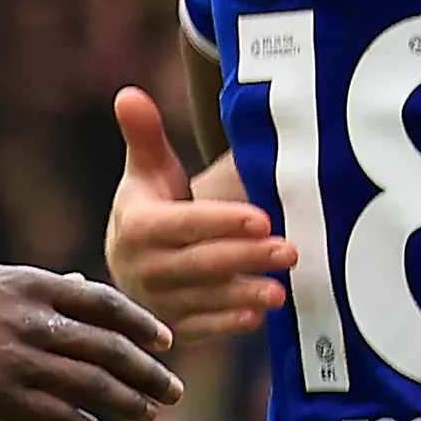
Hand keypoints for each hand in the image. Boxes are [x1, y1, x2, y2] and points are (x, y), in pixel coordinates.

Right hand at [0, 267, 179, 420]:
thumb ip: (37, 285)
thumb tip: (79, 284)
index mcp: (32, 286)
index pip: (105, 304)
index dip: (141, 324)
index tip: (165, 341)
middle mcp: (33, 322)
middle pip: (109, 348)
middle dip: (148, 372)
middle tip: (173, 391)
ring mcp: (17, 361)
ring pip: (90, 384)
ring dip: (126, 402)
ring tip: (148, 414)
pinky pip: (54, 413)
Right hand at [106, 90, 290, 342]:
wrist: (132, 258)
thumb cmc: (151, 204)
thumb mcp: (147, 170)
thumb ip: (144, 135)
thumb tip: (128, 94)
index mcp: (136, 227)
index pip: (184, 224)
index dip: (222, 222)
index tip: (263, 217)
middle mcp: (141, 268)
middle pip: (200, 263)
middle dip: (247, 258)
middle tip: (292, 250)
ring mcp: (157, 301)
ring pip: (205, 299)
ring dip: (244, 295)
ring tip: (281, 290)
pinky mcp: (173, 326)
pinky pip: (203, 327)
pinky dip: (229, 323)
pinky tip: (259, 314)